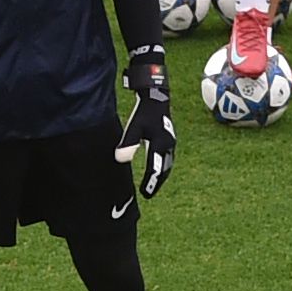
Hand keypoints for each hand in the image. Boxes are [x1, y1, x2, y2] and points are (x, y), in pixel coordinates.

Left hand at [120, 53, 176, 199]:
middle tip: (148, 194)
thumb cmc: (145, 112)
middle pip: (164, 170)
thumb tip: (121, 159)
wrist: (157, 96)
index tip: (144, 194)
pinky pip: (166, 159)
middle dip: (156, 183)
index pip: (155, 169)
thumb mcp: (134, 126)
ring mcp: (170, 143)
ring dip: (160, 176)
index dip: (150, 182)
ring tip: (153, 185)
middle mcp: (168, 146)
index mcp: (160, 144)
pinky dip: (162, 167)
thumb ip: (128, 143)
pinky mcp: (168, 140)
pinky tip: (156, 169)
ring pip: (167, 165)